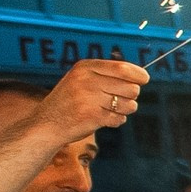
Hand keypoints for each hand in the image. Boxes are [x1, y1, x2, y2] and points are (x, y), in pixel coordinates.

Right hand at [33, 59, 148, 140]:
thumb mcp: (81, 78)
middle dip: (131, 95)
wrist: (46, 123)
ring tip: (108, 109)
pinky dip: (116, 121)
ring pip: (130, 104)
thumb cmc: (70, 100)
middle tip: (117, 98)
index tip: (144, 78)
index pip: (123, 68)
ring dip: (124, 109)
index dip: (139, 74)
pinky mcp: (93, 117)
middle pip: (131, 88)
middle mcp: (87, 81)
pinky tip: (102, 119)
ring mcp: (90, 99)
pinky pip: (120, 119)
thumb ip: (107, 74)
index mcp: (85, 68)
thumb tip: (142, 75)